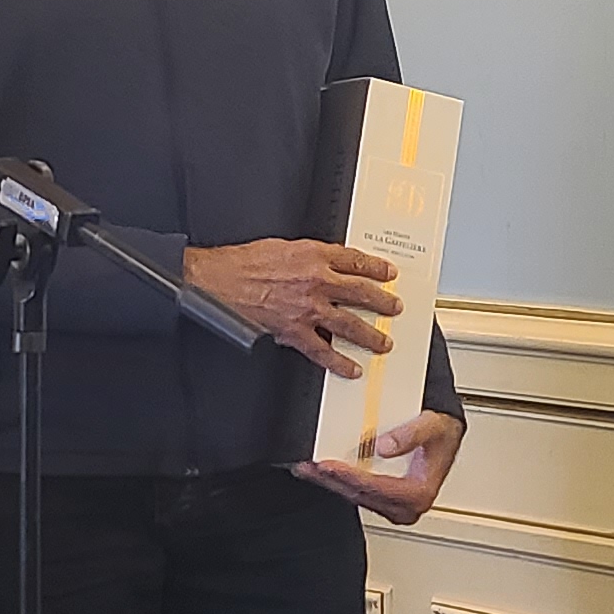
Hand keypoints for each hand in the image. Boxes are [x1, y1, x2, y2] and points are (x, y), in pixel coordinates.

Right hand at [184, 237, 397, 375]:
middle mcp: (316, 282)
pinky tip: (351, 367)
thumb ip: (309, 255)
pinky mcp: (294, 331)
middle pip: (360, 292)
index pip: (355, 261)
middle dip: (382, 302)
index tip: (388, 273)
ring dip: (370, 334)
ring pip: (349, 323)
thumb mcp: (283, 246)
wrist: (218, 281)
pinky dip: (339, 361)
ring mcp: (307, 309)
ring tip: (384, 342)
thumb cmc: (243, 262)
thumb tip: (326, 262)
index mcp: (314, 256)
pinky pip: (322, 350)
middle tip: (395, 308)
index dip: (376, 268)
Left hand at [297, 407, 462, 525]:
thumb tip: (385, 447)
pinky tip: (323, 471)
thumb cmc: (441, 432)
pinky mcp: (384, 499)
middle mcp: (407, 505)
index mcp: (420, 492)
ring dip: (331, 482)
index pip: (377, 488)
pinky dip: (338, 481)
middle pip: (361, 495)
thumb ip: (410, 434)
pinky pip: (357, 492)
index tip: (331, 465)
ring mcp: (394, 505)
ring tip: (310, 468)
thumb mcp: (433, 425)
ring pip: (355, 496)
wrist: (445, 433)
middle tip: (313, 466)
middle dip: (334, 480)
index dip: (351, 476)